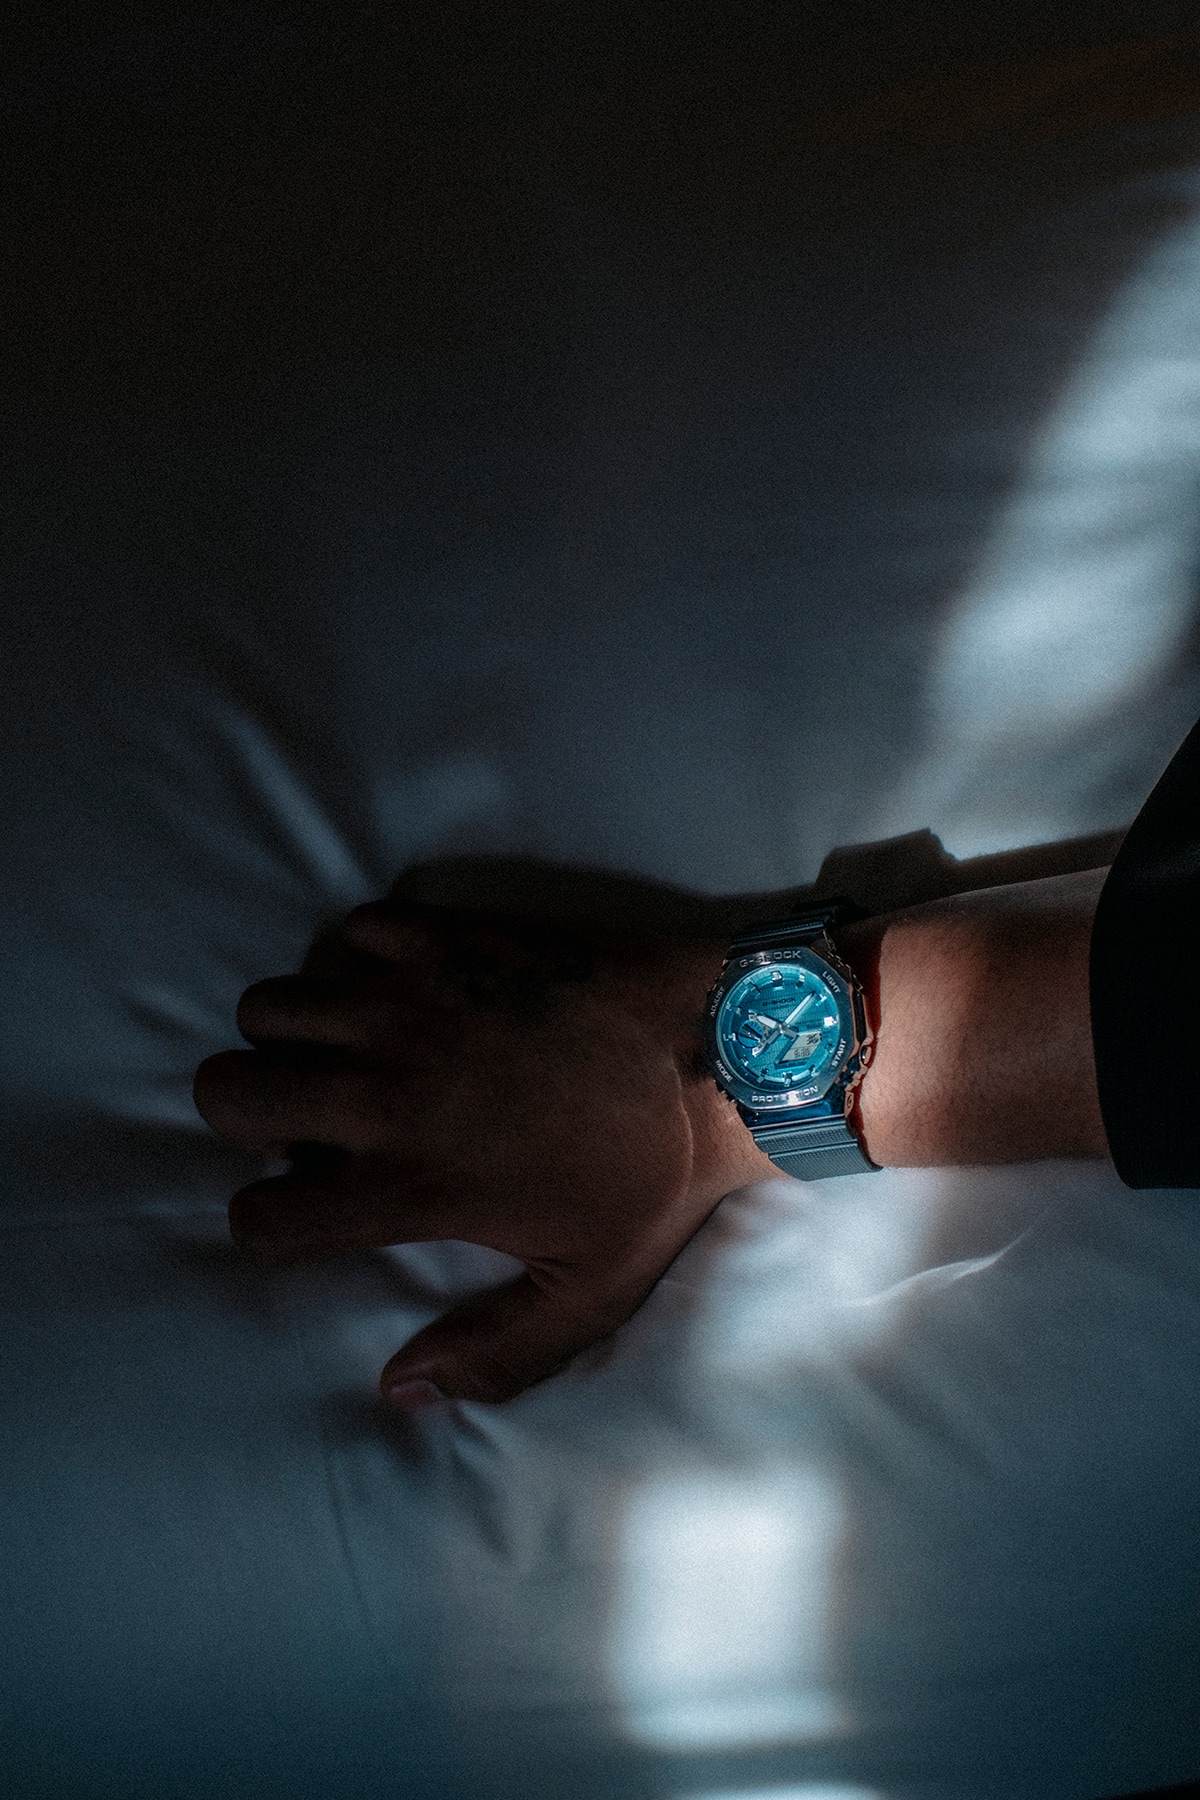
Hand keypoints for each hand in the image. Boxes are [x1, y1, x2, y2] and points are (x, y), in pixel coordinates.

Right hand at [193, 903, 773, 1405]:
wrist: (724, 1047)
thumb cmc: (661, 1175)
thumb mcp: (593, 1292)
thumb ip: (495, 1353)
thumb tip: (399, 1388)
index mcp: (414, 1181)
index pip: (259, 1215)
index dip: (269, 1224)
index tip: (313, 1209)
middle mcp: (388, 1086)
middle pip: (224, 1089)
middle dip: (248, 1116)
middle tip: (310, 1124)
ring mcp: (410, 1000)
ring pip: (270, 1005)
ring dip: (293, 1036)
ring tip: (353, 1056)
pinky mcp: (446, 937)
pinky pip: (347, 933)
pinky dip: (357, 961)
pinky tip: (407, 993)